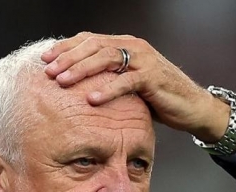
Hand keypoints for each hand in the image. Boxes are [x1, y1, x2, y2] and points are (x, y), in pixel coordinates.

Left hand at [41, 32, 235, 147]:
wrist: (191, 106)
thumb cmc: (156, 98)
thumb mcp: (127, 85)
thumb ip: (107, 80)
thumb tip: (75, 88)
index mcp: (124, 45)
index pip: (89, 40)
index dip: (65, 48)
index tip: (44, 59)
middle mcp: (133, 47)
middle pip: (94, 46)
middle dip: (68, 58)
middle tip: (48, 72)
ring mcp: (144, 60)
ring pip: (107, 58)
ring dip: (82, 69)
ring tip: (63, 82)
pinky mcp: (154, 78)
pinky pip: (127, 81)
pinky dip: (108, 90)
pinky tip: (91, 99)